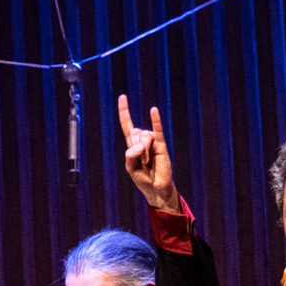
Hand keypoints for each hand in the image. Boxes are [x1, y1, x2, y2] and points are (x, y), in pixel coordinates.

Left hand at [118, 95, 180, 211]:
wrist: (156, 188)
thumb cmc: (143, 178)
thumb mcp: (131, 168)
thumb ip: (130, 156)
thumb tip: (138, 146)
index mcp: (132, 146)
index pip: (127, 125)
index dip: (125, 112)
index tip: (123, 97)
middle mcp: (142, 141)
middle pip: (135, 132)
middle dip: (136, 146)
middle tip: (142, 161)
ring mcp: (153, 142)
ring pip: (144, 135)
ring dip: (144, 148)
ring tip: (148, 161)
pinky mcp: (162, 145)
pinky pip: (158, 130)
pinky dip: (155, 120)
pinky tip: (153, 110)